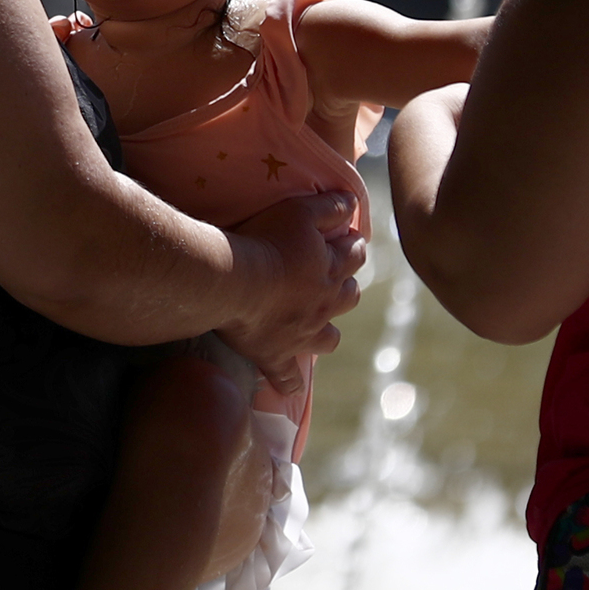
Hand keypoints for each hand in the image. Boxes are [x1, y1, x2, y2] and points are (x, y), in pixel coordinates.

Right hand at [219, 189, 363, 386]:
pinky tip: (290, 386)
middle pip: (348, 297)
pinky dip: (290, 381)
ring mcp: (302, 334)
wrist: (235, 281)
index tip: (348, 241)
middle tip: (334, 278)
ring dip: (328, 331)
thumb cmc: (265, 240)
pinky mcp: (276, 356)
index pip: (353, 256)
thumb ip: (329, 207)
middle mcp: (324, 304)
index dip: (352, 246)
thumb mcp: (300, 211)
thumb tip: (353, 203)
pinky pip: (287, 377)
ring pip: (329, 338)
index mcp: (331, 269)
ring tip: (318, 324)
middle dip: (346, 286)